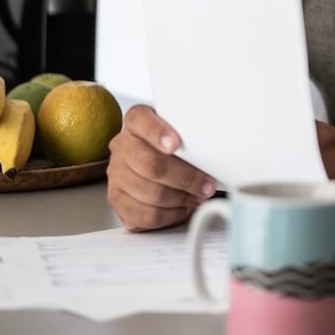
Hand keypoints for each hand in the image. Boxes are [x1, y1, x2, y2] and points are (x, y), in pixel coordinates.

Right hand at [107, 105, 218, 230]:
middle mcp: (122, 145)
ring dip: (182, 199)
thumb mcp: (185, 134)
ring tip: (198, 198)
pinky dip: (171, 215)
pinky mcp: (117, 199)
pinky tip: (182, 208)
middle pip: (151, 164)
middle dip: (186, 178)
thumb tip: (217, 155)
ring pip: (151, 193)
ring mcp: (116, 173)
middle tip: (207, 185)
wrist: (157, 166)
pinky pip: (146, 215)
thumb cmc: (178, 149)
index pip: (139, 120)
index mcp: (136, 121)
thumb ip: (193, 138)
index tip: (176, 144)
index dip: (157, 133)